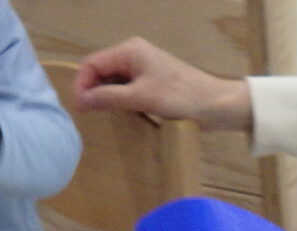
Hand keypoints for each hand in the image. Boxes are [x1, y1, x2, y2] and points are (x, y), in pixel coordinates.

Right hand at [73, 37, 252, 129]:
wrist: (217, 105)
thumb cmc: (181, 97)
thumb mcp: (141, 98)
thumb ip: (109, 97)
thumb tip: (81, 101)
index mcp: (130, 50)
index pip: (93, 63)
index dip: (82, 84)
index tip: (80, 108)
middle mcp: (135, 54)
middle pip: (101, 70)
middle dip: (92, 90)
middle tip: (88, 114)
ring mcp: (144, 67)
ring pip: (113, 80)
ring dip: (106, 96)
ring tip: (102, 114)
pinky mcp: (152, 81)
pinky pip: (127, 87)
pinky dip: (120, 99)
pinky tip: (121, 113)